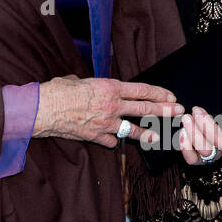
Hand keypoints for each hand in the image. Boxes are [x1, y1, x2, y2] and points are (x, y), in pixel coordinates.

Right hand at [34, 75, 182, 148]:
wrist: (43, 110)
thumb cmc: (57, 91)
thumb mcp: (77, 80)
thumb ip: (90, 85)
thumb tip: (88, 85)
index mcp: (109, 88)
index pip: (140, 90)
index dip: (158, 93)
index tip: (170, 96)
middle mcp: (111, 106)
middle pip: (143, 109)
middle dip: (163, 111)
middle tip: (177, 112)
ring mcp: (105, 123)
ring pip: (132, 129)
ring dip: (146, 133)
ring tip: (158, 136)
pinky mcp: (95, 136)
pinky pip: (110, 141)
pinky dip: (113, 140)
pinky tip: (116, 141)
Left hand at [179, 107, 221, 165]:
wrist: (196, 130)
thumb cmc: (207, 118)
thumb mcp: (216, 110)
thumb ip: (220, 112)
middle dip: (207, 126)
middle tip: (196, 110)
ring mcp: (212, 155)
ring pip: (206, 151)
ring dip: (194, 133)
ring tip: (186, 118)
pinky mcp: (198, 160)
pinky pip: (193, 159)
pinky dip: (186, 147)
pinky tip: (182, 133)